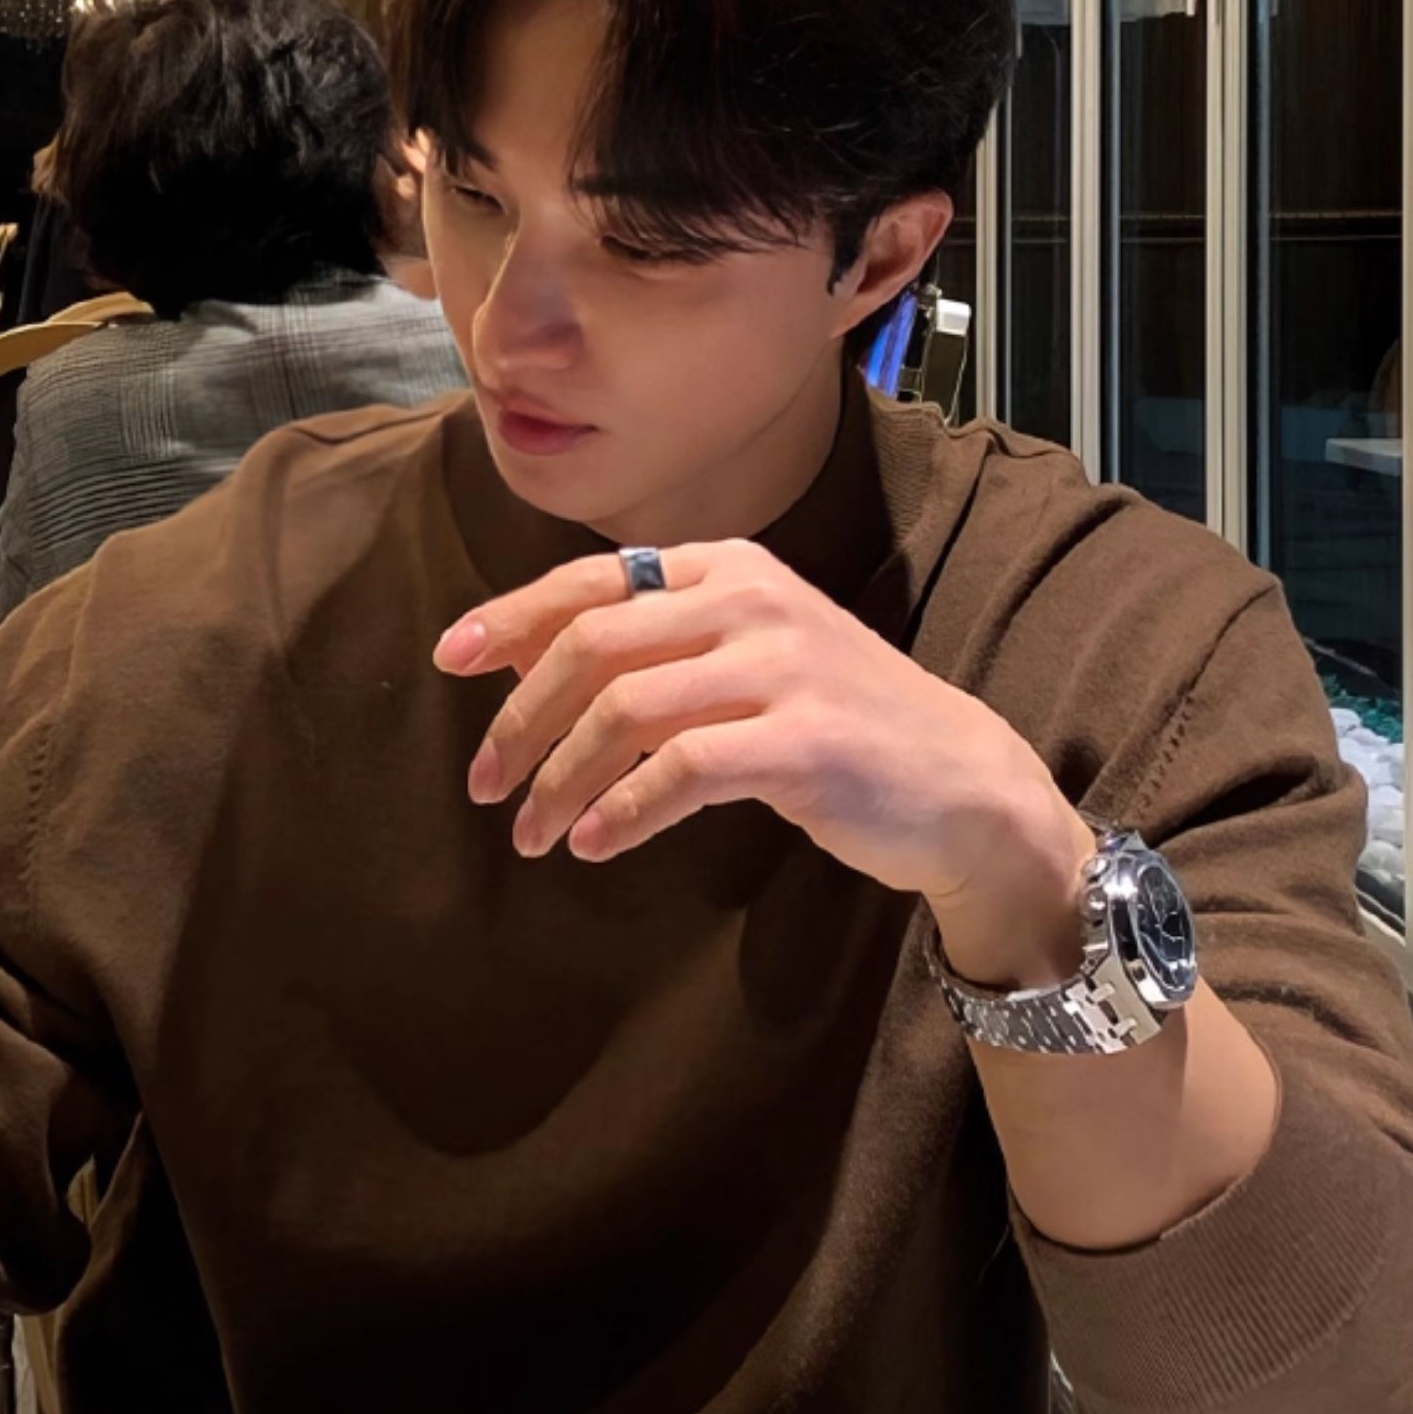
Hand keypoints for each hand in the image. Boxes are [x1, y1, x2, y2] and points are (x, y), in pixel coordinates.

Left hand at [435, 539, 1093, 970]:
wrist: (962, 786)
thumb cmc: (840, 728)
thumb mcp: (748, 660)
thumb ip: (655, 649)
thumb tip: (523, 663)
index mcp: (729, 569)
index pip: (593, 580)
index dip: (511, 618)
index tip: (450, 660)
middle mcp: (752, 602)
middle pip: (593, 643)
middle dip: (519, 716)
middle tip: (481, 781)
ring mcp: (782, 668)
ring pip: (625, 709)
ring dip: (560, 778)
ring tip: (529, 833)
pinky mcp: (804, 742)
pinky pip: (681, 772)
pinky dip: (622, 811)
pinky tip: (592, 844)